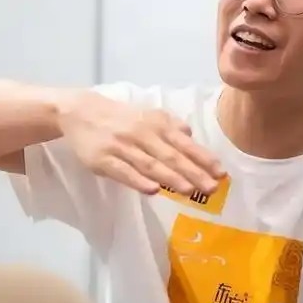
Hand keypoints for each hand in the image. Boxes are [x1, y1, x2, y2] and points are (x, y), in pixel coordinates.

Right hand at [58, 91, 225, 195]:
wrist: (80, 111)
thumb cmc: (120, 117)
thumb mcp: (147, 115)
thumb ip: (170, 125)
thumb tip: (191, 136)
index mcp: (156, 124)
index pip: (184, 143)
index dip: (203, 158)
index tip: (221, 172)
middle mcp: (142, 134)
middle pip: (171, 156)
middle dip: (193, 172)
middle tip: (212, 188)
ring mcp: (122, 147)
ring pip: (150, 165)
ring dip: (171, 178)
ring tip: (190, 191)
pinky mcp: (103, 160)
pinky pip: (123, 172)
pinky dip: (138, 181)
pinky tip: (153, 190)